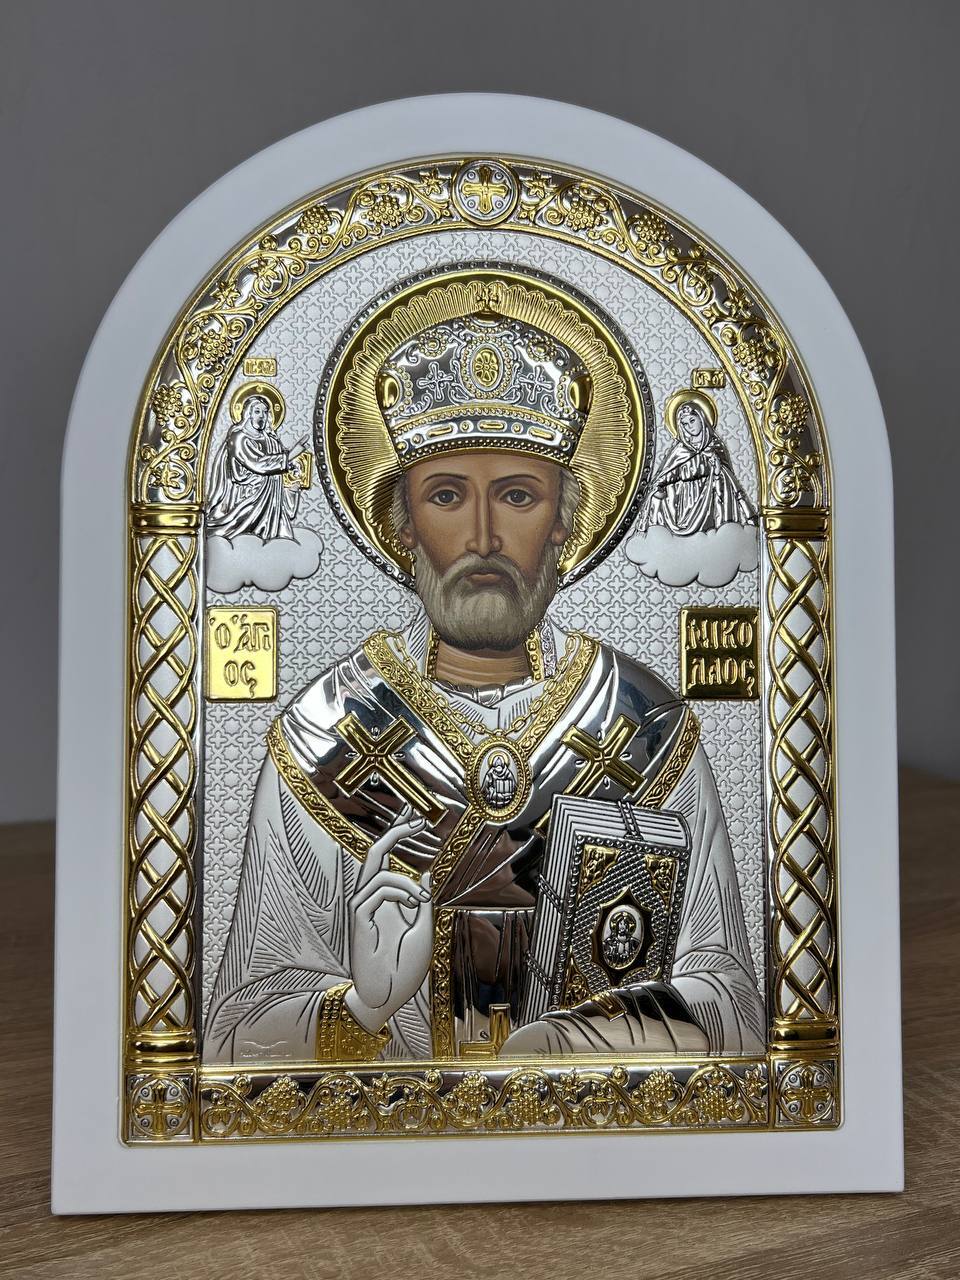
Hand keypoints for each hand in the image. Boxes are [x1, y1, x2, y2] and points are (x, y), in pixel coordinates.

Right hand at [344, 809, 432, 1032]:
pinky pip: (375, 892)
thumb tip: (425, 873)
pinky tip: (413, 906)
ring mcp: (364, 910)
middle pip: (375, 854)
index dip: (397, 836)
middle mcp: (373, 901)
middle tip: (416, 818)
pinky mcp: (359, 920)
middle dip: (395, 832)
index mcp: (388, 902)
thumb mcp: (424, 931)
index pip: (387, 859)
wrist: (388, 998)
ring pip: (377, 872)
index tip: (415, 818)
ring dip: (404, 881)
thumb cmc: (405, 971)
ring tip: (421, 901)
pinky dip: (398, 892)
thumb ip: (422, 903)